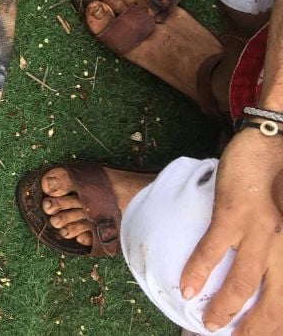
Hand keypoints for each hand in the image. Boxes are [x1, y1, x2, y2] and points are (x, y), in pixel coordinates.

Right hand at [180, 129, 282, 334]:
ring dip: (225, 310)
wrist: (274, 142)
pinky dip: (198, 272)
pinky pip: (213, 250)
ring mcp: (261, 231)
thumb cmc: (280, 183)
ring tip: (209, 325)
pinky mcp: (234, 213)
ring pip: (245, 284)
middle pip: (276, 304)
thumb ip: (277, 251)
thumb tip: (259, 281)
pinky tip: (186, 289)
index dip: (274, 327)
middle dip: (254, 330)